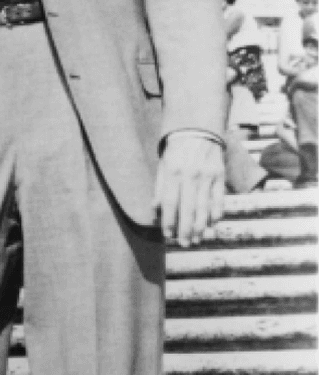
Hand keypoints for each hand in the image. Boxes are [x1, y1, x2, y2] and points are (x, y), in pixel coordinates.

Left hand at [153, 134, 224, 248]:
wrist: (198, 131)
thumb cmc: (176, 151)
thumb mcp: (162, 166)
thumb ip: (160, 188)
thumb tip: (155, 209)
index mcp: (173, 173)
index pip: (170, 203)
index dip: (169, 221)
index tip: (168, 235)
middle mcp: (190, 176)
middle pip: (188, 208)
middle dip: (186, 229)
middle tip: (185, 244)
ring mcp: (207, 176)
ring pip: (205, 206)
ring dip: (202, 226)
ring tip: (199, 239)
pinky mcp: (220, 175)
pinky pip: (219, 198)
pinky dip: (217, 213)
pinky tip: (214, 225)